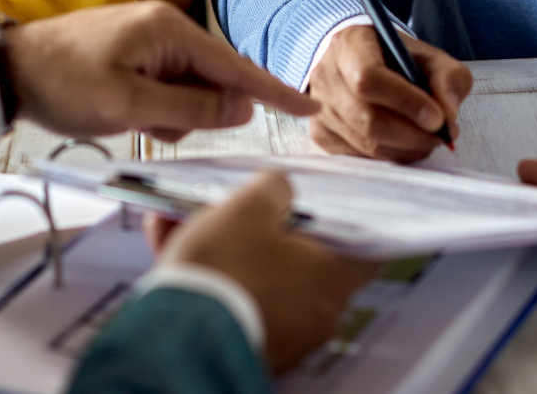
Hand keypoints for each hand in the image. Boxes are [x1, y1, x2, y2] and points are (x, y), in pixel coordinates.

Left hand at [7, 1, 320, 139]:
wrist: (6, 70)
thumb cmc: (64, 84)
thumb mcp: (129, 106)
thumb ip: (190, 109)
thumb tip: (242, 109)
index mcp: (169, 31)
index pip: (235, 67)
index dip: (274, 92)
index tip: (311, 108)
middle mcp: (165, 27)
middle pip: (211, 80)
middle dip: (193, 112)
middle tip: (143, 120)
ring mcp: (148, 39)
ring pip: (186, 89)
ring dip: (168, 114)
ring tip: (123, 116)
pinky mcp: (132, 53)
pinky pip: (164, 87)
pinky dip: (153, 108)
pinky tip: (122, 113)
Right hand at [152, 171, 378, 371]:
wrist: (182, 336)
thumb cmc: (226, 268)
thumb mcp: (250, 207)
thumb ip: (275, 187)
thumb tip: (282, 188)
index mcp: (331, 278)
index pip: (363, 250)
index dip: (343, 224)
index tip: (321, 209)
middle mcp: (317, 315)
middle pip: (300, 261)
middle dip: (263, 231)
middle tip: (235, 209)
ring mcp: (285, 337)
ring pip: (260, 279)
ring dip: (230, 251)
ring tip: (184, 223)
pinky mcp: (248, 348)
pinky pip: (236, 303)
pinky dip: (216, 280)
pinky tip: (172, 249)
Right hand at [306, 25, 470, 161]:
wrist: (355, 60)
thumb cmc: (393, 58)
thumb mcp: (427, 55)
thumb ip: (447, 78)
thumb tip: (448, 115)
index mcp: (349, 45)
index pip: (368, 78)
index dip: (405, 102)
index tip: (437, 117)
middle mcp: (326, 76)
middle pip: (368, 119)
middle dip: (413, 135)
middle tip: (440, 135)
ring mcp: (319, 108)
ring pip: (366, 144)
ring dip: (406, 148)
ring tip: (426, 138)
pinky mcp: (321, 134)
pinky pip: (360, 157)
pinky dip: (390, 156)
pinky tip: (403, 143)